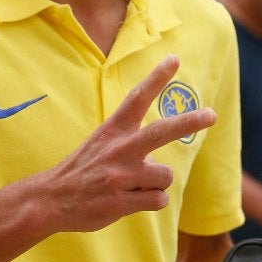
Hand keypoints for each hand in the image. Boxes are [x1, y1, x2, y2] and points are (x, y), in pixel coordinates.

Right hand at [44, 55, 215, 232]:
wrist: (50, 200)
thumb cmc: (82, 170)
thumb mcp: (100, 143)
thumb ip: (129, 141)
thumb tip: (157, 154)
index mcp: (112, 130)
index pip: (137, 98)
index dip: (157, 77)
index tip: (174, 59)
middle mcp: (118, 149)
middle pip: (162, 131)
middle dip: (189, 121)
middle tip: (211, 115)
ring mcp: (120, 176)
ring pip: (165, 175)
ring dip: (157, 183)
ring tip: (134, 186)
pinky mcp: (121, 202)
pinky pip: (158, 200)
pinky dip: (152, 201)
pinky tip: (132, 201)